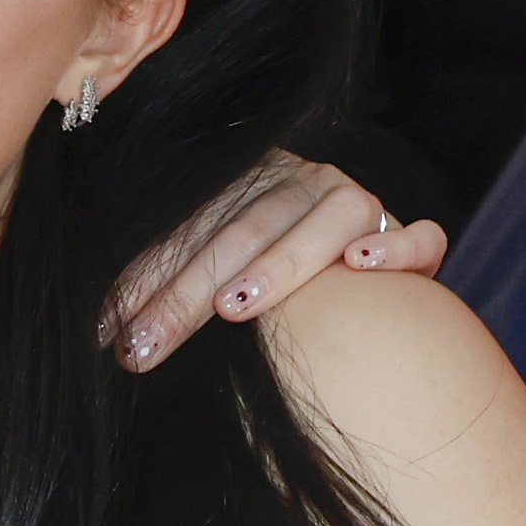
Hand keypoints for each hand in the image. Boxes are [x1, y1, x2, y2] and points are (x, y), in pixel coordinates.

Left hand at [104, 152, 441, 369]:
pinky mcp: (411, 240)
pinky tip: (357, 264)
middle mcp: (306, 185)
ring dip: (279, 263)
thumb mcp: (207, 273)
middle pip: (244, 230)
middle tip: (150, 342)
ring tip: (234, 306)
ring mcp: (362, 207)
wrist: (354, 282)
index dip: (152, 281)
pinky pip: (419, 239)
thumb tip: (106, 334)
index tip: (116, 336)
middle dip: (189, 291)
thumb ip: (163, 286)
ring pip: (325, 222)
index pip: (194, 229)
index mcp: (250, 182)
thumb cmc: (264, 281)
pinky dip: (394, 246)